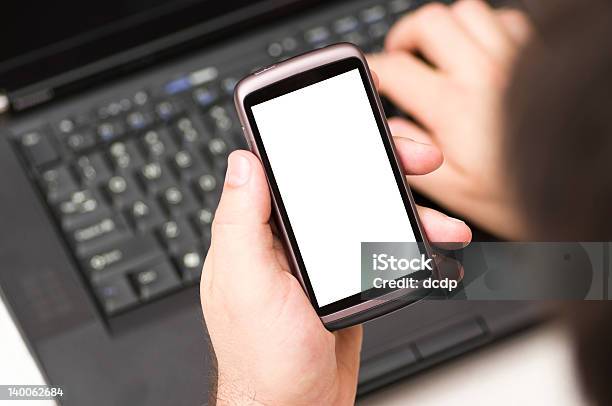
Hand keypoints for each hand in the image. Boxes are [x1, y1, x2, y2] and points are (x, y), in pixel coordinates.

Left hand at [201, 134, 470, 403]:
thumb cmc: (262, 359)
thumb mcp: (247, 285)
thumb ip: (241, 221)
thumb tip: (242, 161)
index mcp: (258, 230)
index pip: (289, 166)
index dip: (322, 136)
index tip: (354, 114)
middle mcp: (289, 237)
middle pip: (338, 182)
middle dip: (383, 164)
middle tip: (420, 158)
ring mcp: (321, 257)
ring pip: (369, 213)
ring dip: (411, 210)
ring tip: (447, 226)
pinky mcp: (346, 279)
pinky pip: (381, 246)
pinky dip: (411, 244)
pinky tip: (435, 249)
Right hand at [368, 0, 532, 238]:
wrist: (587, 190)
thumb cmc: (526, 195)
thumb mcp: (456, 190)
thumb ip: (414, 156)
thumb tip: (393, 126)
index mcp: (455, 108)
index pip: (396, 69)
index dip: (375, 69)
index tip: (373, 75)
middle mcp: (484, 73)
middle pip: (430, 23)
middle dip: (406, 36)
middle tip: (402, 55)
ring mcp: (515, 58)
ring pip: (467, 12)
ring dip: (445, 29)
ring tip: (439, 51)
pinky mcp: (540, 55)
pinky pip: (505, 19)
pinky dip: (484, 28)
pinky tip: (480, 52)